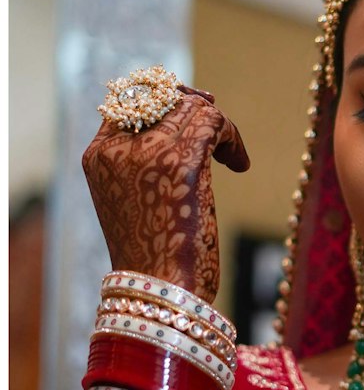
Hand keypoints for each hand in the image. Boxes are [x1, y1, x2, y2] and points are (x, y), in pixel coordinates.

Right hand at [82, 86, 249, 302]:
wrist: (160, 291)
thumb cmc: (153, 256)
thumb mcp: (137, 199)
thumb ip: (145, 162)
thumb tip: (189, 118)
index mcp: (99, 156)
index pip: (130, 101)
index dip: (165, 101)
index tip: (194, 114)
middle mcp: (117, 149)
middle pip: (162, 98)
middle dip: (195, 109)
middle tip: (219, 133)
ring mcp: (147, 153)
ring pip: (190, 107)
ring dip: (218, 126)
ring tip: (231, 156)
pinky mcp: (180, 163)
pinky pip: (213, 122)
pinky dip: (232, 137)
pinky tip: (239, 165)